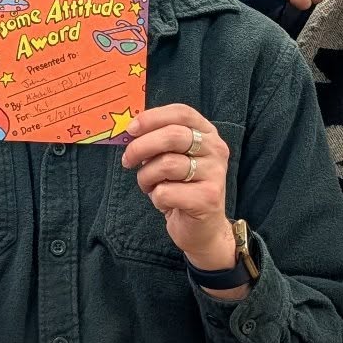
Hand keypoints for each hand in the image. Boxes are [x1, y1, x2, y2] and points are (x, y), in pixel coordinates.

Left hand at [122, 104, 234, 271]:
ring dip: (146, 177)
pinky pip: (166, 192)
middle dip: (141, 147)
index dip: (153, 118)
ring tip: (149, 186)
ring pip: (166, 164)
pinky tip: (165, 203)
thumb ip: (158, 142)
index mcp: (208, 134)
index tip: (130, 129)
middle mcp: (216, 149)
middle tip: (127, 160)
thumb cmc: (182, 188)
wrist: (203, 229)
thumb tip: (130, 131)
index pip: (181, 113)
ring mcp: (215, 173)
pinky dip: (156, 198)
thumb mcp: (173, 159)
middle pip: (173, 136)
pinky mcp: (208, 198)